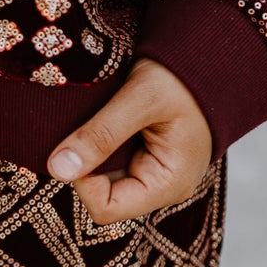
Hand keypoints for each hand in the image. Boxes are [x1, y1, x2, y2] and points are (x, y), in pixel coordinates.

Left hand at [47, 56, 211, 222]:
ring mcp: (152, 173)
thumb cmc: (183, 78)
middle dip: (84, 164)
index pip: (105, 208)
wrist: (207, 57)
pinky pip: (108, 161)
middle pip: (100, 194)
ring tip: (97, 119)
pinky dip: (97, 143)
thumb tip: (58, 169)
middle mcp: (160, 187)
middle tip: (86, 126)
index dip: (82, 180)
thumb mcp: (141, 99)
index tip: (80, 141)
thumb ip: (101, 134)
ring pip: (101, 177)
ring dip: (89, 152)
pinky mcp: (143, 158)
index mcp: (168, 185)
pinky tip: (102, 120)